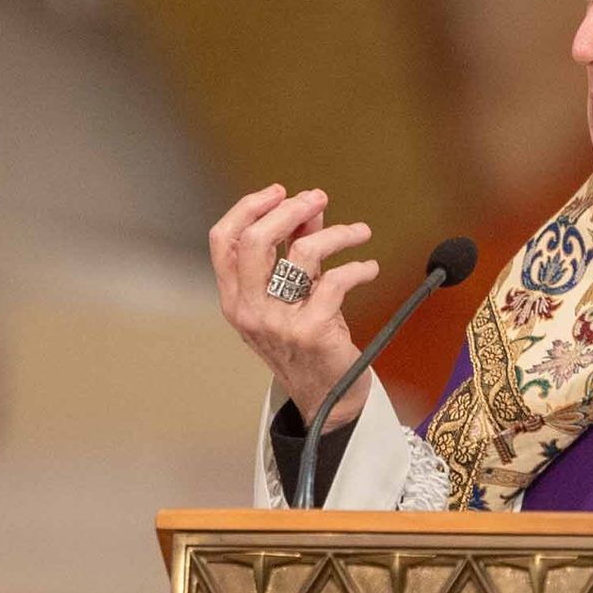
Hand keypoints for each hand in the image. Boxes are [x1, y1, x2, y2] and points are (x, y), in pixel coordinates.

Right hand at [209, 184, 379, 425]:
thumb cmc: (308, 345)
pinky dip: (359, 268)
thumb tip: (308, 208)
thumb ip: (293, 252)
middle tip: (317, 199)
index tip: (280, 192)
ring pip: (302, 254)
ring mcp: (279, 322)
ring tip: (359, 232)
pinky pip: (336, 281)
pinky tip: (370, 268)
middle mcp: (249, 310)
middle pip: (255, 240)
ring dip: (337, 234)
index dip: (249, 208)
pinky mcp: (312, 331)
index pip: (223, 240)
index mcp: (235, 299)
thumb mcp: (292, 297)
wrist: (328, 400)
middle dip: (290, 210)